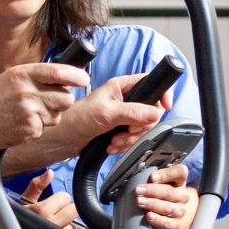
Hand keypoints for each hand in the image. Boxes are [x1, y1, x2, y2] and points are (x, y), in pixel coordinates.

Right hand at [0, 63, 88, 148]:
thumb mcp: (12, 77)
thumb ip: (38, 76)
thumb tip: (67, 78)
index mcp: (23, 74)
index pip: (57, 72)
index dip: (75, 76)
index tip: (84, 79)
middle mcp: (27, 92)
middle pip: (65, 97)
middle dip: (62, 100)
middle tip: (49, 100)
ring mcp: (29, 112)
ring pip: (58, 115)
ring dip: (50, 115)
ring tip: (29, 112)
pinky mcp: (30, 129)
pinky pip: (46, 128)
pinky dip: (38, 127)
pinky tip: (22, 123)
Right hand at [15, 169, 78, 228]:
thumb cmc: (14, 222)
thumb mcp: (23, 202)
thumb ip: (36, 186)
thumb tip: (50, 172)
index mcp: (43, 210)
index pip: (65, 197)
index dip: (58, 199)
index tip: (51, 204)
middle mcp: (52, 225)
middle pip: (74, 210)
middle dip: (66, 210)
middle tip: (54, 213)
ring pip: (74, 226)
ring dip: (67, 224)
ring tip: (53, 226)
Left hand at [52, 73, 169, 155]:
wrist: (64, 138)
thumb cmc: (77, 118)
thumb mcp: (106, 113)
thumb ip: (132, 112)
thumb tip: (155, 113)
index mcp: (122, 86)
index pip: (151, 83)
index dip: (161, 94)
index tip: (165, 107)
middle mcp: (124, 99)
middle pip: (151, 110)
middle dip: (141, 126)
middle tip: (128, 131)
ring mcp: (123, 115)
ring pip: (143, 127)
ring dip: (131, 138)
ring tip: (115, 140)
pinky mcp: (120, 129)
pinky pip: (134, 138)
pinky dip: (125, 144)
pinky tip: (112, 145)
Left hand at [135, 163, 198, 228]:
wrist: (162, 218)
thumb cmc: (154, 196)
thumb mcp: (153, 185)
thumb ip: (147, 180)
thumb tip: (131, 177)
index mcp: (177, 181)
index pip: (180, 172)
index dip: (167, 174)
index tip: (152, 177)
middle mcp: (181, 195)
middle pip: (170, 192)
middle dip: (152, 190)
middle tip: (138, 190)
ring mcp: (180, 211)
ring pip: (168, 207)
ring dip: (152, 204)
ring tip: (139, 202)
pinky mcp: (176, 225)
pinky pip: (168, 223)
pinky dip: (158, 219)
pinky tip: (149, 216)